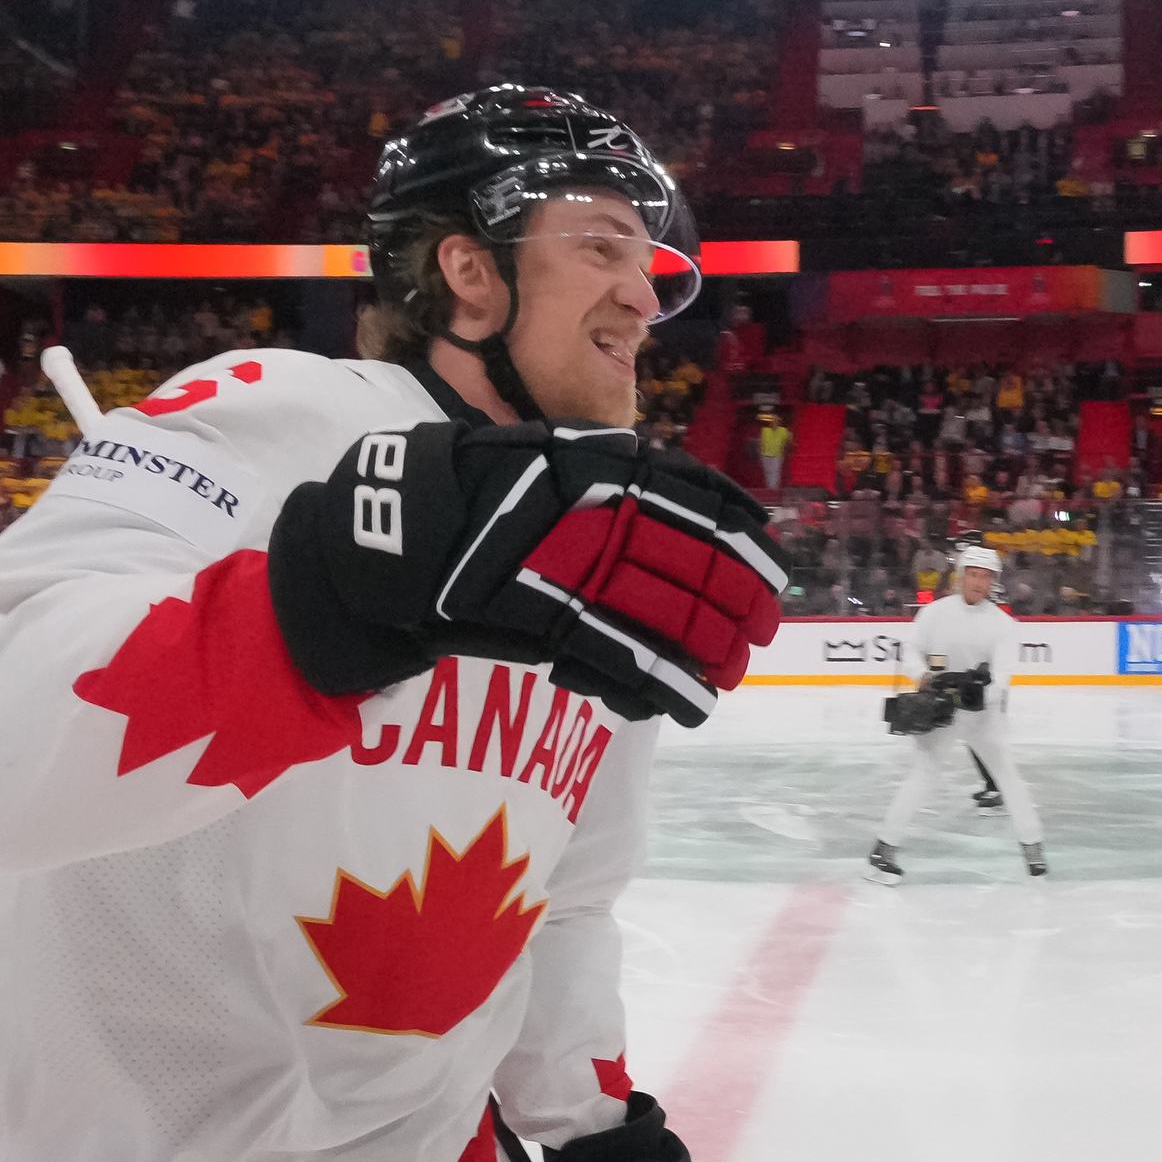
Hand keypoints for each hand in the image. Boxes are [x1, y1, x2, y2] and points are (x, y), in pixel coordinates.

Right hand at [269, 422, 786, 727]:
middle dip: (738, 599)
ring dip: (711, 646)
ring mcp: (574, 573)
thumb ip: (601, 472)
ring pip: (669, 614)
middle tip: (764, 628)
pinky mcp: (547, 626)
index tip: (770, 561)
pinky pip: (620, 660)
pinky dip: (662, 684)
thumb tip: (659, 485)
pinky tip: (693, 703)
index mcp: (602, 470)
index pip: (697, 498)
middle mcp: (598, 518)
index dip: (741, 534)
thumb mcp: (541, 459)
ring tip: (734, 672)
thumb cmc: (462, 494)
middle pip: (695, 562)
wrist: (391, 538)